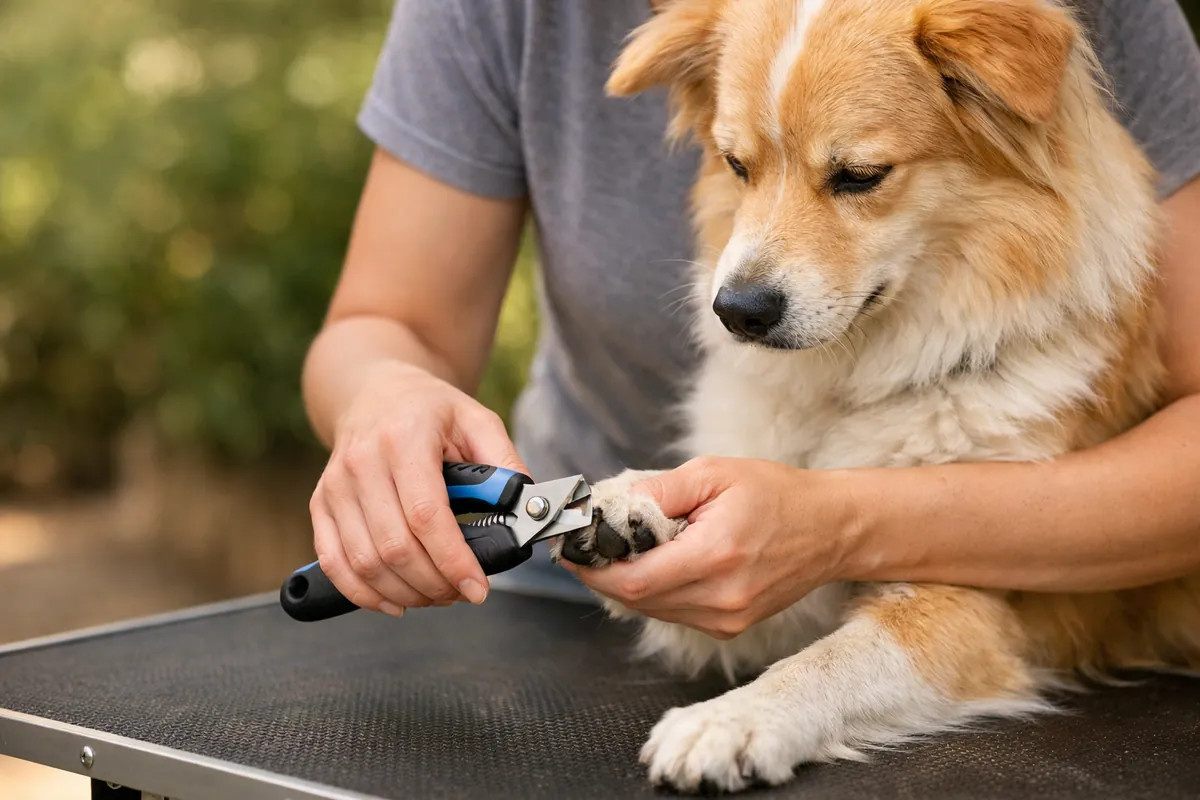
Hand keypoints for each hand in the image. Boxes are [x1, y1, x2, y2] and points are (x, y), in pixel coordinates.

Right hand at [310, 361, 527, 615]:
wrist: (375, 392)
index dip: (453, 560)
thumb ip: (506, 463)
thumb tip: (528, 510)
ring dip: (405, 593)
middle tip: (461, 592)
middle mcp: (362, 462)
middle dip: (434, 584)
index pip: (425, 515)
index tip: (477, 588)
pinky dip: (364, 594)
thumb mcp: (477, 420)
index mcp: (404, 439)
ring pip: (365, 562)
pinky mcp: (320, 504)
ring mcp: (335, 486)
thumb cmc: (430, 410)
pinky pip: (334, 563)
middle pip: (395, 547)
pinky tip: (395, 601)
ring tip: (436, 594)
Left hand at [564, 457, 857, 638]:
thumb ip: (659, 491)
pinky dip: (655, 591)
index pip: (634, 580)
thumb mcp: (714, 474)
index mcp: (716, 556)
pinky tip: (655, 564)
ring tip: (618, 551)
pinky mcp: (730, 626)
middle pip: (636, 600)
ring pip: (652, 610)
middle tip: (586, 547)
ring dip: (627, 584)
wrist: (830, 529)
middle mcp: (721, 598)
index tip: (573, 549)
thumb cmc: (775, 494)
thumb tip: (612, 507)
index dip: (593, 569)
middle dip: (603, 574)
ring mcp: (727, 619)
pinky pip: (674, 613)